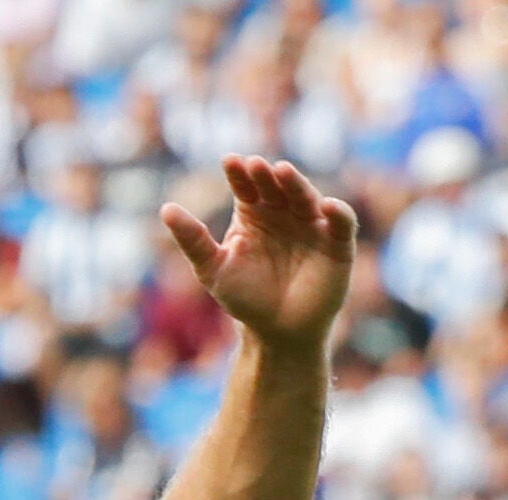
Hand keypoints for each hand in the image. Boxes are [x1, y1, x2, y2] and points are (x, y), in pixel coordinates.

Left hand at [163, 155, 357, 353]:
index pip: (246, 187)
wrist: (277, 330)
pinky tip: (326, 206)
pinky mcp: (338, 242)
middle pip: (276, 187)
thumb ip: (192, 239)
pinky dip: (338, 212)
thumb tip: (166, 208)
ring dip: (296, 184)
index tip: (229, 160)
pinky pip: (341, 223)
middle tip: (255, 164)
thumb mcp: (212, 268)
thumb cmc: (244, 297)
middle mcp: (284, 213)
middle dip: (266, 175)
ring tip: (282, 171)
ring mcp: (312, 225)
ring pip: (306, 198)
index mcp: (254, 214)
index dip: (238, 174)